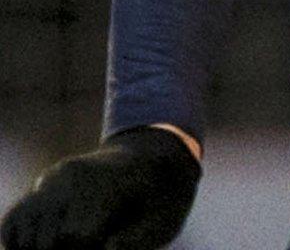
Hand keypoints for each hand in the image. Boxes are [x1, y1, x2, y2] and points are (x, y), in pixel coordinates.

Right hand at [1, 126, 201, 249]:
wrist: (156, 158)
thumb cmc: (164, 198)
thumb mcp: (163, 220)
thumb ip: (135, 240)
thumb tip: (107, 248)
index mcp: (105, 185)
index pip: (74, 237)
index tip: (106, 244)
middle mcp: (70, 178)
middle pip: (43, 241)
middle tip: (90, 243)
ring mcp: (51, 179)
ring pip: (20, 233)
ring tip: (69, 245)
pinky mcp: (41, 185)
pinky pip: (14, 221)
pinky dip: (20, 241)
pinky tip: (46, 245)